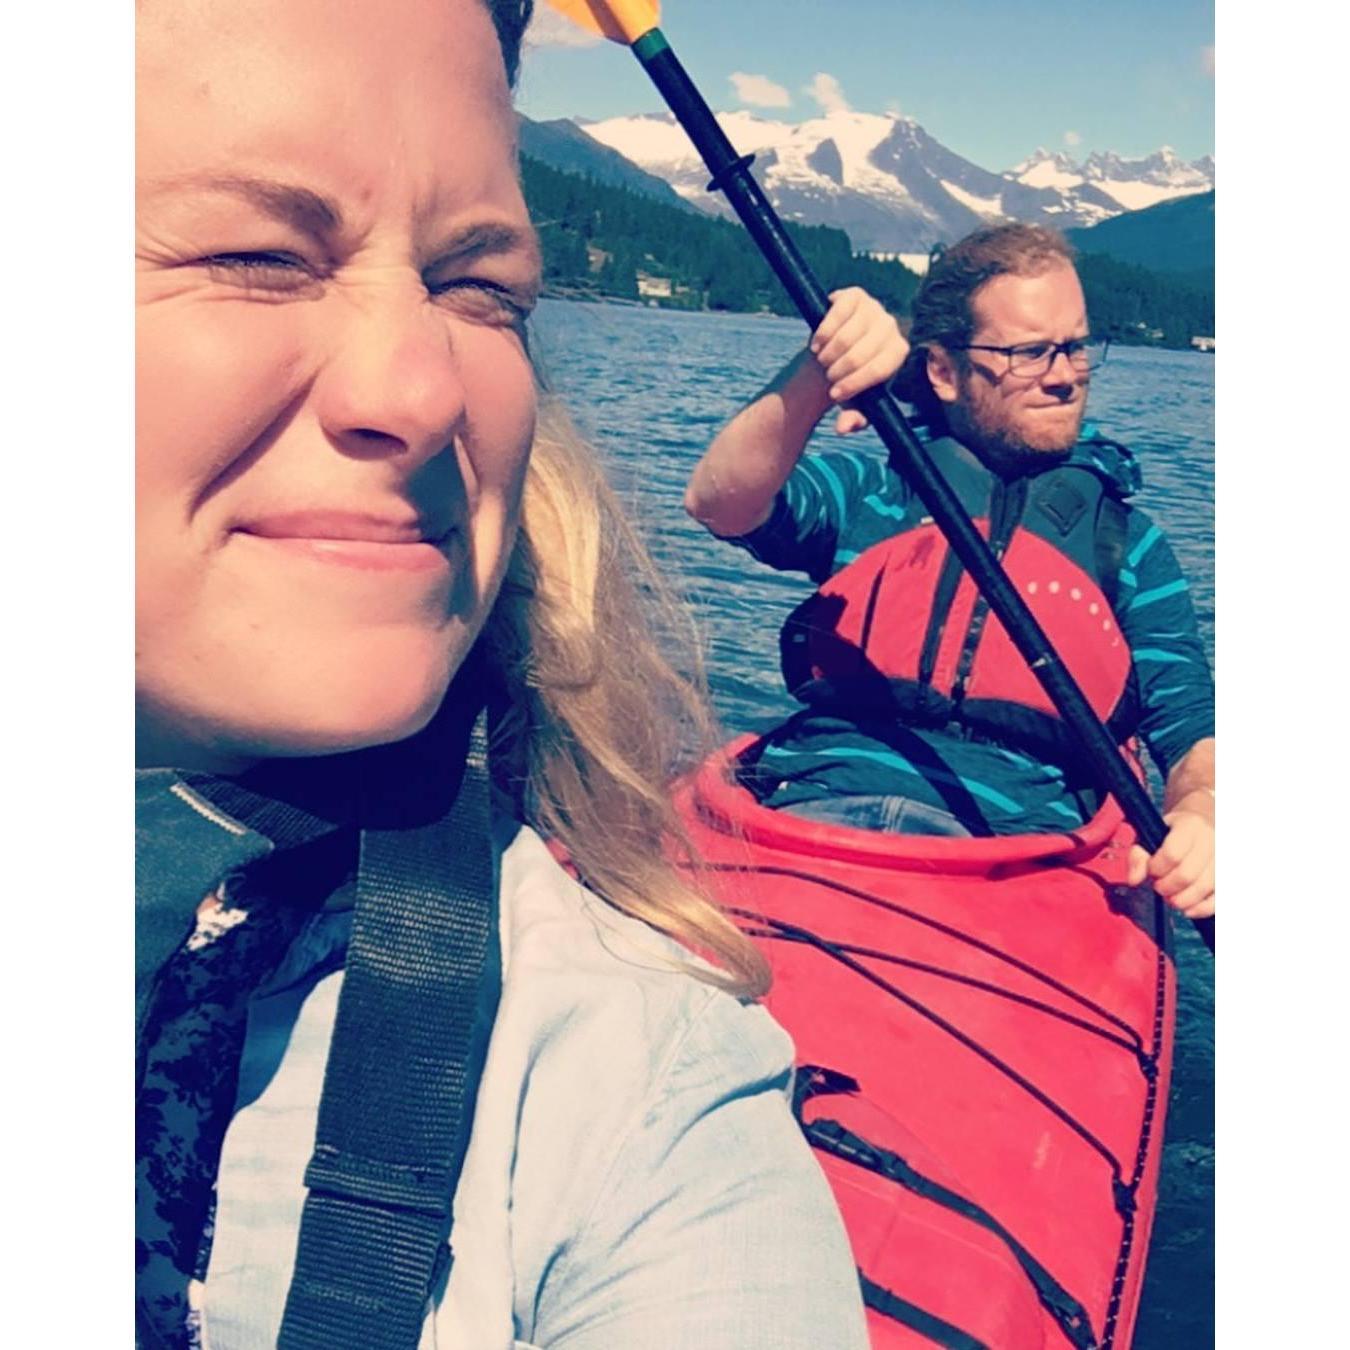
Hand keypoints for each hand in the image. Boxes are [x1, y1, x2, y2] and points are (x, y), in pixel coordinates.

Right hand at [808, 288, 908, 435]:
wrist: (836, 350)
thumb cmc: (849, 379)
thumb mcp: (854, 403)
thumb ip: (854, 419)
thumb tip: (842, 428)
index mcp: (898, 352)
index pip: (880, 368)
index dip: (855, 383)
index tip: (834, 395)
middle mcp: (891, 326)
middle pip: (862, 352)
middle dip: (839, 370)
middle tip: (828, 377)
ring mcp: (874, 308)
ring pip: (848, 335)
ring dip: (829, 353)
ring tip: (823, 362)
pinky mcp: (855, 296)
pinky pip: (837, 313)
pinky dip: (824, 332)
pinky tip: (817, 344)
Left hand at [1127, 801, 1214, 919]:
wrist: (1203, 824)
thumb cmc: (1172, 833)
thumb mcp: (1150, 834)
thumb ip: (1138, 855)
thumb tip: (1134, 880)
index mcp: (1190, 826)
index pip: (1173, 854)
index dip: (1157, 868)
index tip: (1152, 870)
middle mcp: (1212, 841)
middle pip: (1187, 875)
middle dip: (1167, 887)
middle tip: (1159, 886)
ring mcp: (1225, 859)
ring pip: (1205, 888)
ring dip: (1182, 900)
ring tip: (1170, 897)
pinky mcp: (1230, 876)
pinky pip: (1220, 899)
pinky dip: (1201, 909)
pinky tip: (1187, 909)